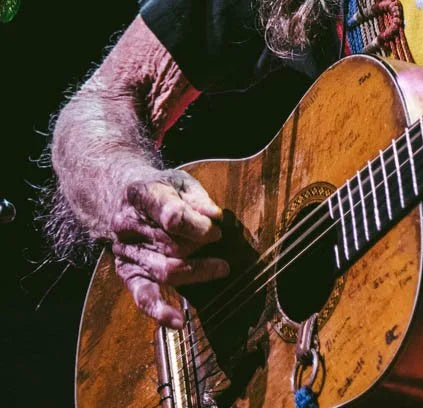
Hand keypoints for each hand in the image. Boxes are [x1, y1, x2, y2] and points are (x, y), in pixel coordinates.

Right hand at [107, 167, 227, 328]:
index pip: (171, 216)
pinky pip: (142, 295)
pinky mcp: (127, 272)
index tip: (217, 228)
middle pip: (170, 245)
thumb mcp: (180, 181)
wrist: (122, 197)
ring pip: (164, 270)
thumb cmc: (161, 189)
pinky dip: (159, 310)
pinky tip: (177, 321)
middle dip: (201, 245)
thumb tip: (215, 217)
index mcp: (141, 195)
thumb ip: (198, 198)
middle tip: (220, 239)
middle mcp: (127, 225)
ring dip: (197, 271)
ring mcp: (126, 251)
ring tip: (221, 268)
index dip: (199, 226)